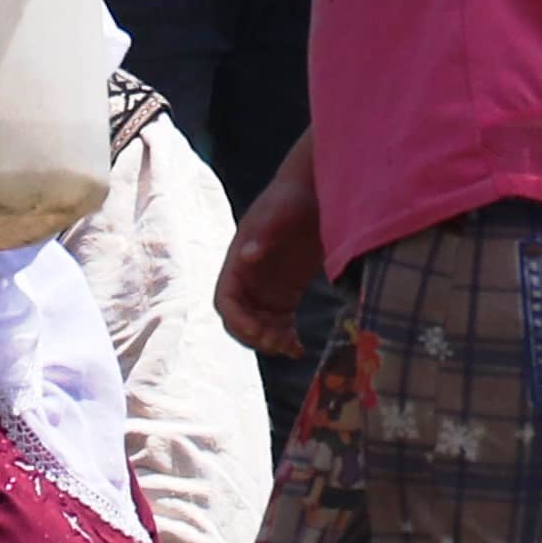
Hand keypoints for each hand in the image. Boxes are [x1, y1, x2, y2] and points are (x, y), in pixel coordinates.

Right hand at [214, 152, 327, 356]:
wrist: (317, 193)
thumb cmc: (292, 198)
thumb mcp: (278, 212)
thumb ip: (262, 233)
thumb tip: (247, 256)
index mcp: (237, 262)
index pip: (225, 300)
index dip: (237, 320)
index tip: (258, 331)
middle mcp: (247, 280)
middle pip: (240, 320)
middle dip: (254, 336)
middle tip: (279, 343)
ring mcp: (266, 290)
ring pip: (260, 327)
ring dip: (271, 342)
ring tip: (292, 349)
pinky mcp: (286, 295)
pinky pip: (280, 325)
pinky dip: (286, 339)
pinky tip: (300, 349)